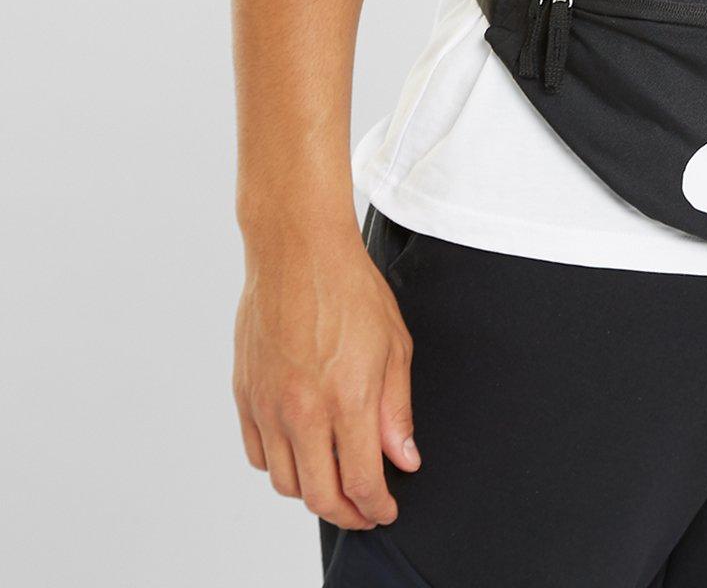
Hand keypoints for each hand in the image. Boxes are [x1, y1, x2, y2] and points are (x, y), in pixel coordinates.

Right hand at [232, 218, 419, 530]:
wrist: (297, 249)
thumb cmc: (350, 287)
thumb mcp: (395, 344)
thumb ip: (396, 409)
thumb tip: (404, 459)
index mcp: (346, 398)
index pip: (361, 482)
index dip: (376, 508)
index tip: (386, 510)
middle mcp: (302, 410)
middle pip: (318, 496)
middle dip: (347, 514)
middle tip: (364, 511)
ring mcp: (268, 404)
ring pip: (285, 482)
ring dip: (312, 491)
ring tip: (334, 480)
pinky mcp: (244, 394)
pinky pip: (257, 454)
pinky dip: (280, 466)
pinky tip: (301, 452)